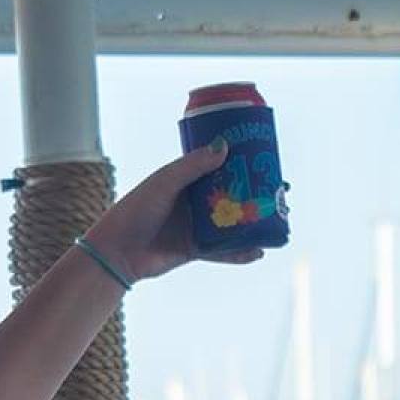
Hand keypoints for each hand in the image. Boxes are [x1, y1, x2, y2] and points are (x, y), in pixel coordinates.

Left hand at [85, 139, 265, 283]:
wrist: (117, 252)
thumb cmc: (135, 211)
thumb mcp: (164, 183)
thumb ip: (192, 167)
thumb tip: (225, 146)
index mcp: (185, 181)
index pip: (220, 167)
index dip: (243, 163)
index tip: (268, 157)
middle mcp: (193, 203)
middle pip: (232, 195)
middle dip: (258, 193)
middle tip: (282, 190)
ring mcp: (195, 227)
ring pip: (232, 223)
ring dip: (256, 222)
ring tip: (279, 219)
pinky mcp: (194, 250)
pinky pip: (223, 251)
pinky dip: (241, 252)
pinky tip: (260, 251)